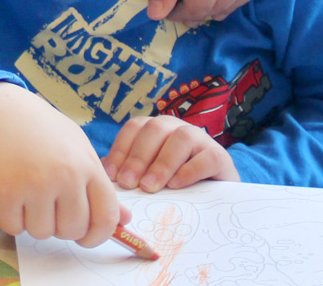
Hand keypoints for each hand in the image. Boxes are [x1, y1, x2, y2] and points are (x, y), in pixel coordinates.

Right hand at [0, 83, 129, 246]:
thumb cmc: (39, 129)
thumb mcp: (76, 148)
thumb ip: (98, 185)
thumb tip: (124, 220)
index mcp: (87, 164)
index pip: (106, 217)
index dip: (98, 235)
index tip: (86, 236)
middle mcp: (65, 176)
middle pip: (72, 230)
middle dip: (60, 225)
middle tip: (47, 204)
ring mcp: (34, 185)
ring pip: (42, 233)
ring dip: (33, 220)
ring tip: (26, 192)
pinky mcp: (4, 193)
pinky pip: (13, 228)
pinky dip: (10, 218)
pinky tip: (8, 193)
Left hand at [101, 115, 239, 191]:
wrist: (214, 196)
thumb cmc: (172, 183)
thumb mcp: (148, 175)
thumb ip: (127, 170)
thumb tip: (102, 173)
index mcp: (154, 129)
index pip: (133, 128)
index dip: (121, 150)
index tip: (112, 176)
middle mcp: (175, 127)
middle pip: (154, 130)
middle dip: (138, 157)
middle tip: (129, 183)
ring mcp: (200, 139)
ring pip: (181, 138)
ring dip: (162, 163)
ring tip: (150, 186)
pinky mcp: (219, 156)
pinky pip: (205, 157)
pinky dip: (189, 171)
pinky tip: (175, 186)